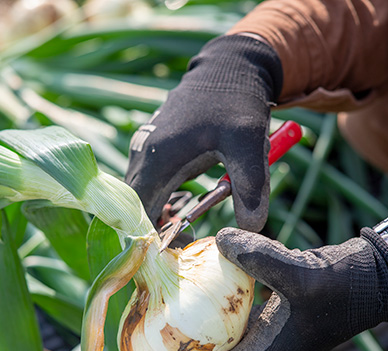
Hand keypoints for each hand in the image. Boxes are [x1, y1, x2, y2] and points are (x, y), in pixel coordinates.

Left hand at [119, 227, 387, 350]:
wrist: (371, 280)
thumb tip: (222, 239)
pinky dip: (197, 319)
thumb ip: (262, 258)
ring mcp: (258, 339)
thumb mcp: (303, 273)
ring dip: (177, 346)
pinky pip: (220, 328)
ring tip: (144, 328)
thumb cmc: (343, 286)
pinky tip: (180, 298)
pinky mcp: (260, 321)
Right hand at [125, 35, 282, 231]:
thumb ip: (250, 186)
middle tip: (187, 242)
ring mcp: (144, 148)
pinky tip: (186, 202)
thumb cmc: (237, 102)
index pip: (138, 214)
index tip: (180, 249)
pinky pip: (148, 180)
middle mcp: (143, 155)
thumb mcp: (248, 143)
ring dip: (160, 213)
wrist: (229, 65)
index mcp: (158, 159)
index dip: (153, 239)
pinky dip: (162, 197)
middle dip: (157, 229)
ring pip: (141, 194)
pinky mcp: (152, 145)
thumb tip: (252, 229)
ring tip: (189, 225)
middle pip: (136, 207)